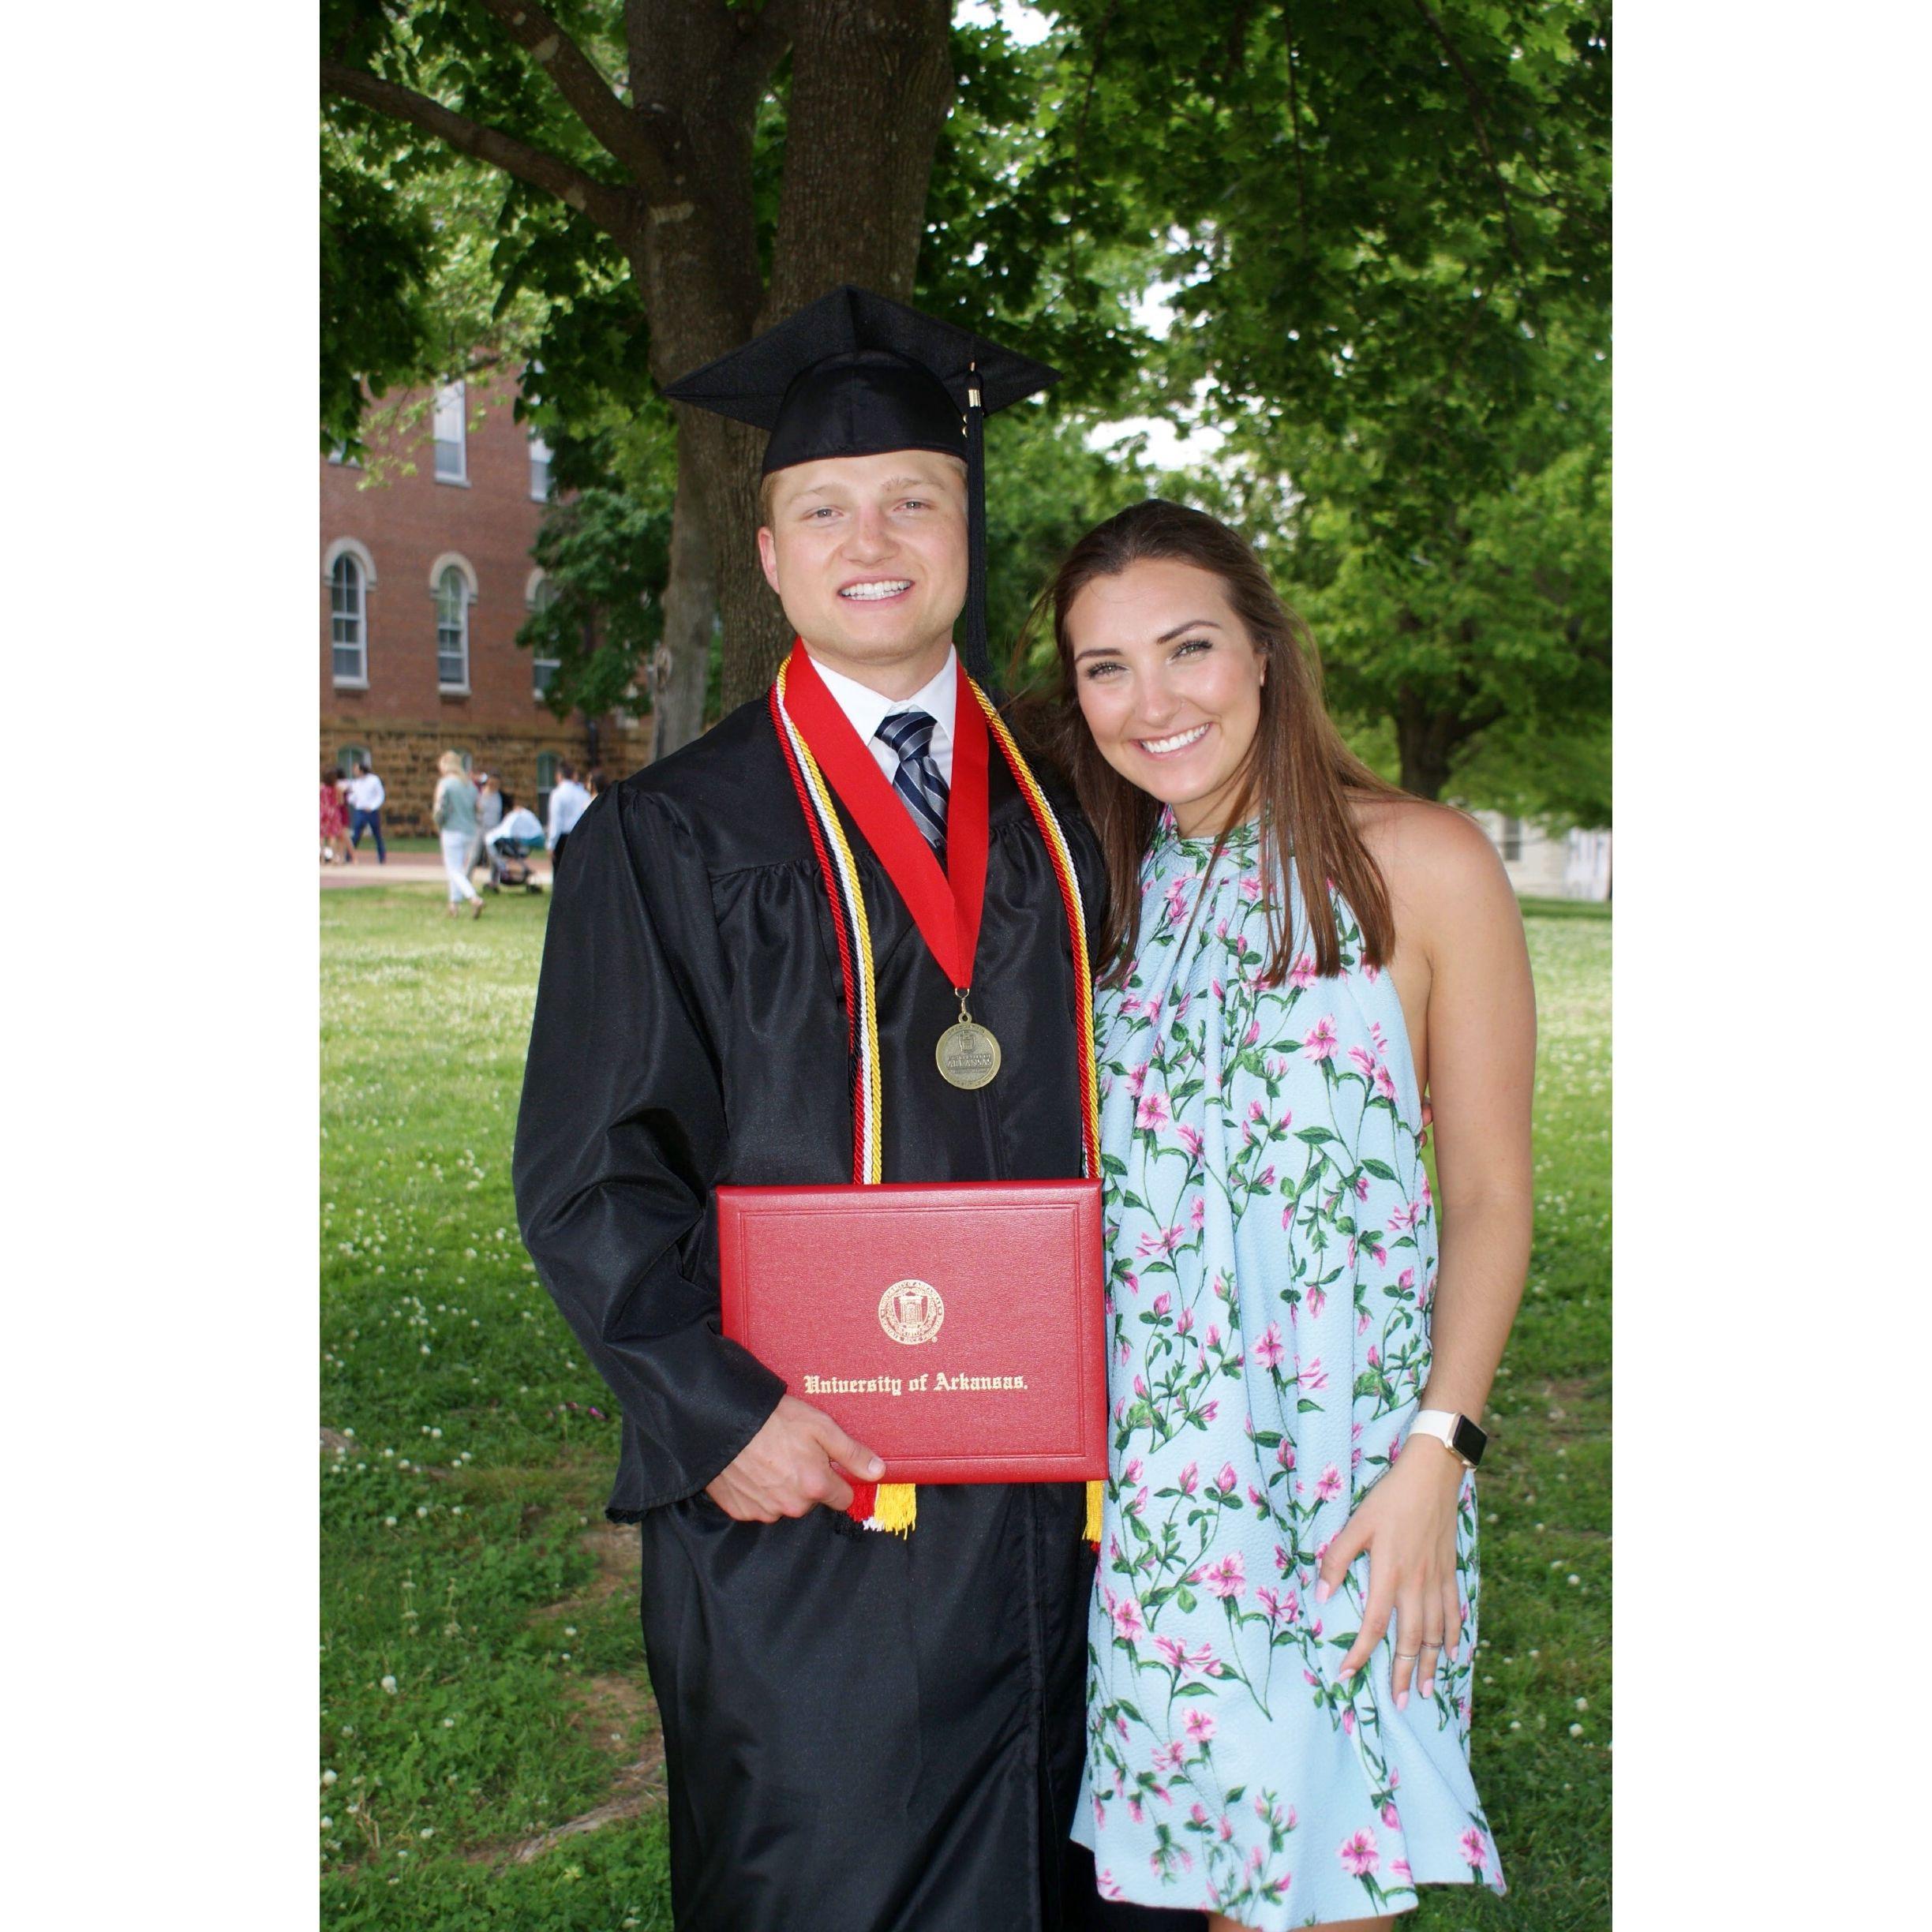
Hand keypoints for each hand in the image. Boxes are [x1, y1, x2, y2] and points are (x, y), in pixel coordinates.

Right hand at [703, 1395, 884, 1522]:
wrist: (722, 1423)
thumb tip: (878, 1472)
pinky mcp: (742, 1512)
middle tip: (793, 1452)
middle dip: (807, 1481)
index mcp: (815, 1486)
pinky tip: (752, 1468)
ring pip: (785, 1504)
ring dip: (782, 1487)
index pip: (842, 1498)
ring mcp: (765, 1511)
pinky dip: (758, 1491)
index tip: (826, 1464)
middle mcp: (792, 1506)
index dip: (836, 1479)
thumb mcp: (821, 1427)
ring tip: (769, 1457)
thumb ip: (851, 1453)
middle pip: (812, 1501)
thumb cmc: (774, 1420)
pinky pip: (760, 1506)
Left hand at [1316, 1436, 1465, 1705]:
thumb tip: (1321, 1596)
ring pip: (1436, 1633)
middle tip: (1398, 1703)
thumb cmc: (1390, 1498)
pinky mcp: (1451, 1572)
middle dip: (1403, 1673)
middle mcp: (1417, 1584)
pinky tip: (1453, 1655)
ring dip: (1429, 1664)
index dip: (1360, 1653)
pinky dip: (1454, 1637)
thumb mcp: (1356, 1524)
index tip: (1348, 1675)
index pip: (1374, 1625)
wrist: (1433, 1476)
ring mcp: (1438, 1580)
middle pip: (1410, 1639)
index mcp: (1390, 1574)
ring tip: (1424, 1691)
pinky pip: (1454, 1612)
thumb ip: (1337, 1560)